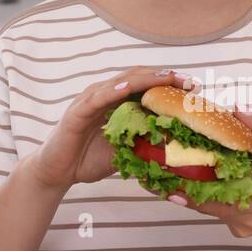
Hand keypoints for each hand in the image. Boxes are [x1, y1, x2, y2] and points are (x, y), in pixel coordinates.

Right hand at [28, 67, 195, 191]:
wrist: (57, 172)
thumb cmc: (89, 160)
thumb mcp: (125, 152)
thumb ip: (145, 145)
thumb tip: (176, 150)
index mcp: (118, 102)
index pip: (147, 86)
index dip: (170, 84)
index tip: (194, 87)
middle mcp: (105, 94)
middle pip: (138, 78)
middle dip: (164, 78)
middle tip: (189, 81)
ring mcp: (90, 100)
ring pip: (120, 82)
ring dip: (145, 79)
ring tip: (167, 78)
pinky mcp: (76, 111)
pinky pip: (96, 98)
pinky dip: (111, 91)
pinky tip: (125, 89)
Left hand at [165, 108, 251, 238]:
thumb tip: (235, 108)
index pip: (212, 195)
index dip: (185, 184)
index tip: (162, 171)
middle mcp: (243, 220)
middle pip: (201, 204)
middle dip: (176, 186)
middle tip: (149, 170)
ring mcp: (239, 227)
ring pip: (205, 209)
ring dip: (184, 191)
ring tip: (156, 174)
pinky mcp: (237, 227)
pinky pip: (213, 211)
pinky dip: (199, 196)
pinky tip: (180, 181)